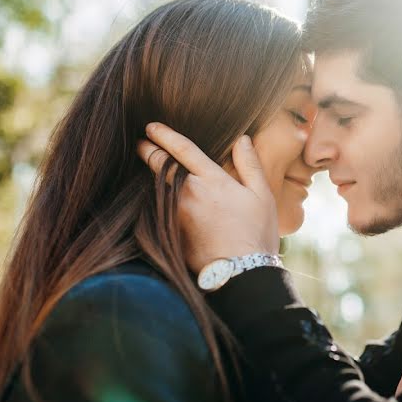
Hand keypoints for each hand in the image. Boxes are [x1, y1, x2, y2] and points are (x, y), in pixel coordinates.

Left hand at [137, 122, 279, 271]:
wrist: (241, 274)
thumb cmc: (256, 234)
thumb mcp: (262, 196)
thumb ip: (250, 165)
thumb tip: (242, 139)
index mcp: (212, 180)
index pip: (182, 149)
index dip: (164, 135)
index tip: (151, 127)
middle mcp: (189, 193)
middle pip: (160, 165)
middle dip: (147, 151)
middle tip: (139, 143)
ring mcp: (176, 214)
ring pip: (156, 187)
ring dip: (149, 176)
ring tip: (144, 168)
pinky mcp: (170, 232)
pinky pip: (158, 209)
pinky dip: (154, 199)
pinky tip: (152, 197)